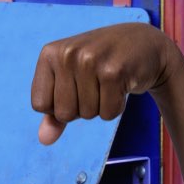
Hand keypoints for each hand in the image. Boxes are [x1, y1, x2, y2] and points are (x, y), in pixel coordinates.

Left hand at [31, 22, 175, 144]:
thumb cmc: (101, 65)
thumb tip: (44, 140)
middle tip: (95, 84)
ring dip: (101, 106)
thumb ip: (54, 112)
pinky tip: (122, 84)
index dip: (58, 107)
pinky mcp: (114, 71)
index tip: (74, 86)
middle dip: (81, 109)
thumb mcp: (71, 82)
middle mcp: (67, 54)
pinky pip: (108, 113)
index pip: (39, 105)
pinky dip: (117, 106)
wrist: (144, 44)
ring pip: (87, 115)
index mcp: (50, 54)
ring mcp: (90, 60)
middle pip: (63, 114)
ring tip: (109, 82)